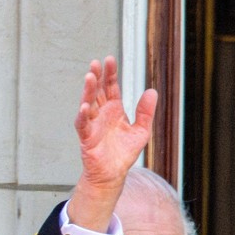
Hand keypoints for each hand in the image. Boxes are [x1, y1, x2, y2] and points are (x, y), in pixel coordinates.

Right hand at [66, 57, 157, 231]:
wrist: (114, 174)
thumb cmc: (124, 153)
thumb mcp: (142, 130)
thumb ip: (146, 112)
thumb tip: (151, 91)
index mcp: (114, 110)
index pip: (110, 88)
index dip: (109, 74)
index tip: (108, 60)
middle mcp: (102, 115)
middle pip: (97, 92)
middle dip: (96, 77)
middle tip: (96, 63)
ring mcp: (93, 125)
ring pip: (88, 104)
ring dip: (88, 91)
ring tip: (89, 77)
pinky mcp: (87, 138)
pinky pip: (83, 125)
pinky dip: (83, 115)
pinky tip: (85, 106)